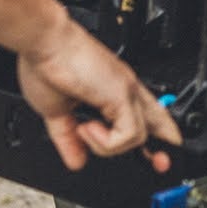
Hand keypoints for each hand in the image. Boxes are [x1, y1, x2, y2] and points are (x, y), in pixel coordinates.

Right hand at [17, 21, 184, 171]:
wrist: (42, 41)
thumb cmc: (45, 63)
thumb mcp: (57, 112)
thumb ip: (68, 137)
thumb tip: (76, 160)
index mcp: (111, 91)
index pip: (143, 116)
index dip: (152, 138)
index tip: (153, 158)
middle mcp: (124, 89)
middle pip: (160, 122)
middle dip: (164, 149)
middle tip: (160, 165)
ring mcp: (126, 91)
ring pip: (139, 138)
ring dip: (107, 147)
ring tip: (83, 131)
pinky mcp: (122, 95)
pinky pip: (130, 135)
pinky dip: (106, 142)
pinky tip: (87, 128)